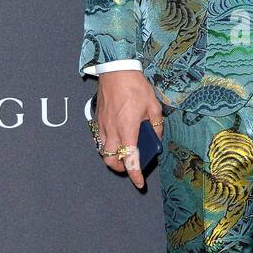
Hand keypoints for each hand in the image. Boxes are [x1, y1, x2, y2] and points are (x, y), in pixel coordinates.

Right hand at [95, 71, 164, 188]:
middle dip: (121, 168)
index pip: (130, 159)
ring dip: (113, 157)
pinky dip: (107, 146)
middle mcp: (112, 130)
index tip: (139, 182)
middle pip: (111, 161)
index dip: (134, 175)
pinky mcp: (97, 120)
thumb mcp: (153, 106)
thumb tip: (156, 138)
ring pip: (104, 152)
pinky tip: (116, 139)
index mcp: (127, 129)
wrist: (116, 70)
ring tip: (125, 152)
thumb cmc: (135, 86)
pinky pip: (99, 140)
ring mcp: (102, 126)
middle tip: (132, 164)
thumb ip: (156, 125)